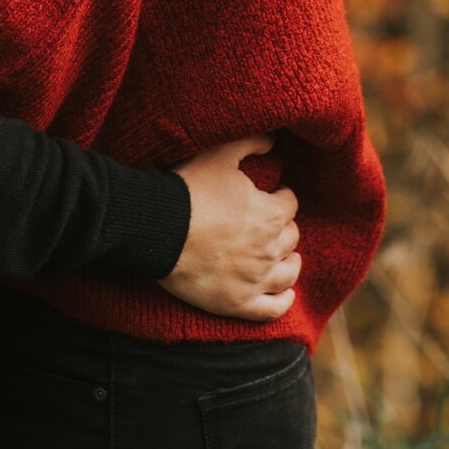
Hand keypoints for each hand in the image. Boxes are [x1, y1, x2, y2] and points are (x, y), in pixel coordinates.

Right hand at [161, 137, 300, 320]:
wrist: (158, 227)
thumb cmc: (189, 188)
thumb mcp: (221, 154)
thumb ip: (252, 142)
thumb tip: (274, 140)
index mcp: (271, 213)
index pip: (290, 203)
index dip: (280, 196)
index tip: (272, 195)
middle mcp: (270, 249)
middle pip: (290, 238)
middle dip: (283, 228)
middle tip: (269, 224)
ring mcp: (254, 279)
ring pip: (287, 273)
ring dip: (289, 262)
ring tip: (284, 258)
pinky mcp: (237, 303)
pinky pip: (272, 309)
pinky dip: (283, 302)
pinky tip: (285, 295)